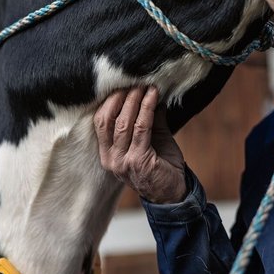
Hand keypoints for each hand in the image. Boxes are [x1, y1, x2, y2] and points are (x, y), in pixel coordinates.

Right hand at [93, 87, 186, 203]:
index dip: (110, 101)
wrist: (173, 193)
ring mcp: (122, 162)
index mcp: (107, 154)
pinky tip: (153, 97)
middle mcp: (110, 159)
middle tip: (134, 80)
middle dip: (121, 97)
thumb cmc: (161, 166)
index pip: (100, 122)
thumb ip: (147, 118)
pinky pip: (142, 128)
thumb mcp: (151, 139)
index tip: (122, 84)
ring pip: (124, 123)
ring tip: (144, 86)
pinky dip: (147, 109)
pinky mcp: (138, 161)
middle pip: (108, 120)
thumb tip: (149, 91)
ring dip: (135, 100)